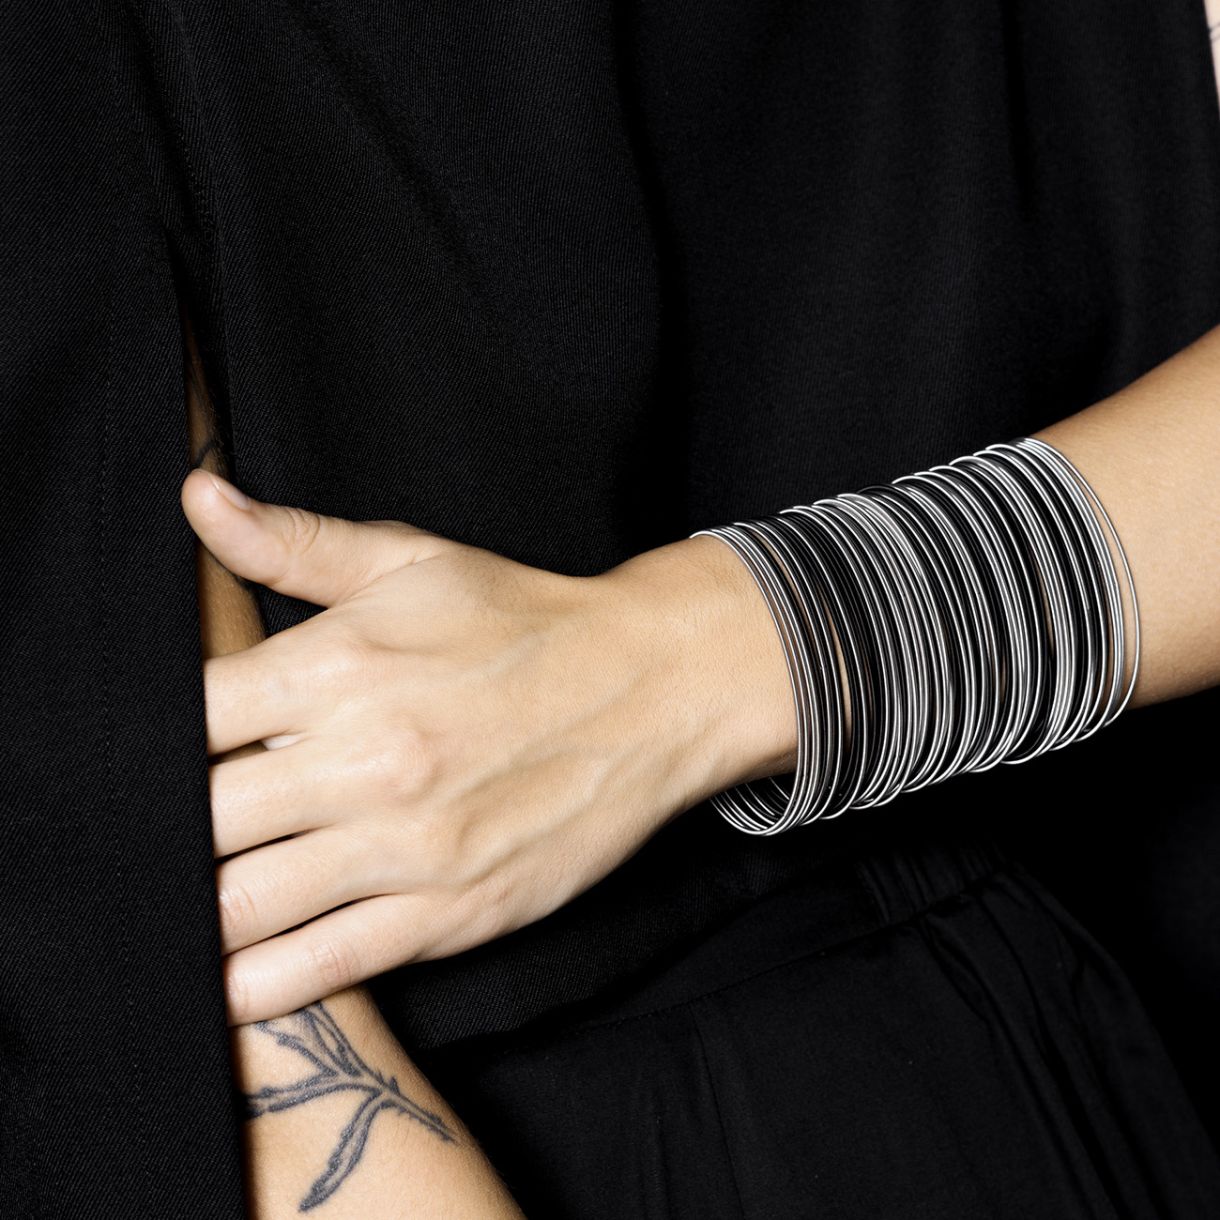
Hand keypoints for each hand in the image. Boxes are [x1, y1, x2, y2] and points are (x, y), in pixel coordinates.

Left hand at [181, 470, 794, 1023]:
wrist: (650, 688)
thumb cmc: (523, 621)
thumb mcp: (411, 562)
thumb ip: (294, 542)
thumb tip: (196, 496)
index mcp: (340, 665)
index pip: (184, 720)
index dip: (150, 744)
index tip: (158, 754)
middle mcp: (363, 759)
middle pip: (196, 822)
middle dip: (165, 830)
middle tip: (166, 833)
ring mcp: (407, 845)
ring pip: (240, 906)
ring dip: (198, 911)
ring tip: (188, 899)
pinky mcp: (450, 911)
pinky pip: (320, 967)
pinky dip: (256, 983)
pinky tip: (231, 974)